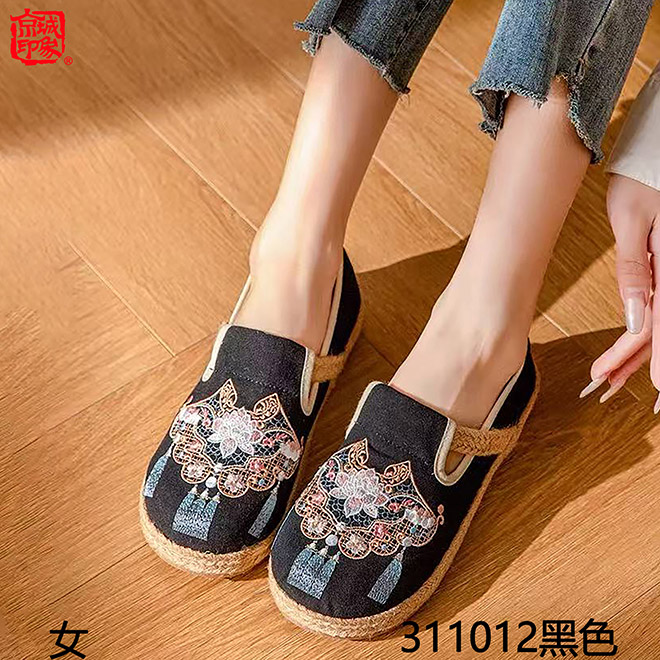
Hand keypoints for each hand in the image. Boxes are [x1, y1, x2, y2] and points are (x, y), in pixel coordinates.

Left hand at [581, 174, 659, 408]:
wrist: (655, 155)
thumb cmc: (642, 180)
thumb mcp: (631, 222)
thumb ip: (634, 270)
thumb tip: (635, 319)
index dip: (654, 357)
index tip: (651, 386)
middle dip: (634, 360)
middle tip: (605, 383)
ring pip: (659, 322)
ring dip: (635, 351)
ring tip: (609, 375)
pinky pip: (657, 306)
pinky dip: (640, 330)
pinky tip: (626, 346)